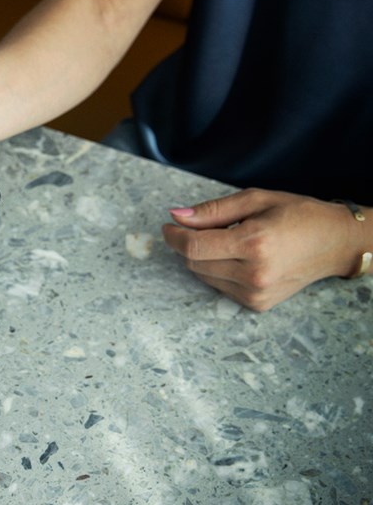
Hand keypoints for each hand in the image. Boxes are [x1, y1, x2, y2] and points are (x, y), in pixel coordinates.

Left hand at [161, 188, 365, 310]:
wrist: (335, 243)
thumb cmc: (298, 215)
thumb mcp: (256, 200)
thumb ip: (212, 210)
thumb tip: (176, 216)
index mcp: (255, 243)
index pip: (194, 247)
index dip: (174, 236)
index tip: (168, 226)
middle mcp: (254, 273)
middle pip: (195, 262)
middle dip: (188, 244)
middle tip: (198, 228)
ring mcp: (256, 293)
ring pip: (203, 276)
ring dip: (203, 258)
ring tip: (228, 241)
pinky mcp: (257, 304)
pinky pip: (219, 286)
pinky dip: (218, 270)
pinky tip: (238, 257)